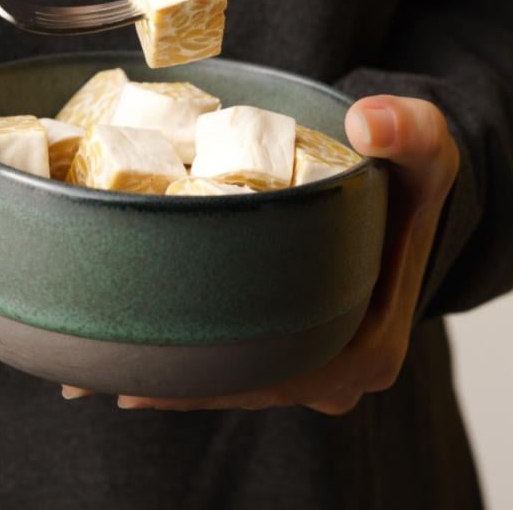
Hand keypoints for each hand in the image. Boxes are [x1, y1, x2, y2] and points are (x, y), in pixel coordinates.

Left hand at [60, 94, 459, 414]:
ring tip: (88, 377)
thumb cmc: (410, 175)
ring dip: (166, 383)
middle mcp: (338, 368)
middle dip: (170, 387)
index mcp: (368, 344)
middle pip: (242, 390)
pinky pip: (233, 369)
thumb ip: (408, 130)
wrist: (408, 192)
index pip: (276, 380)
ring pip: (231, 385)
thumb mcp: (424, 146)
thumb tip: (370, 122)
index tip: (142, 381)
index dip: (208, 382)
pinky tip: (126, 368)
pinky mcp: (292, 348)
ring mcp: (313, 365)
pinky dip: (184, 369)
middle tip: (93, 377)